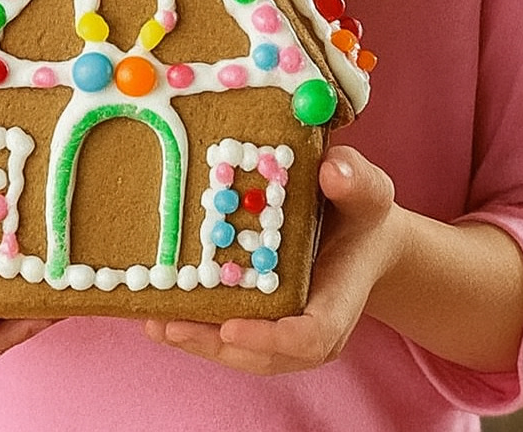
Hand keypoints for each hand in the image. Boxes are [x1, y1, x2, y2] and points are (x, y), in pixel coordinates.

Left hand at [144, 145, 401, 374]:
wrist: (360, 235)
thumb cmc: (362, 212)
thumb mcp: (367, 190)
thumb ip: (354, 179)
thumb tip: (332, 169)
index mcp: (340, 302)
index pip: (310, 336)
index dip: (270, 338)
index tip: (231, 326)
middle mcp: (312, 328)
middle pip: (264, 354)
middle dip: (215, 344)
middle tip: (171, 326)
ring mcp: (286, 330)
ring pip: (241, 350)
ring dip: (198, 341)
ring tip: (155, 322)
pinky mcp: (264, 321)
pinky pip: (230, 333)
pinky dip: (198, 327)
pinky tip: (160, 312)